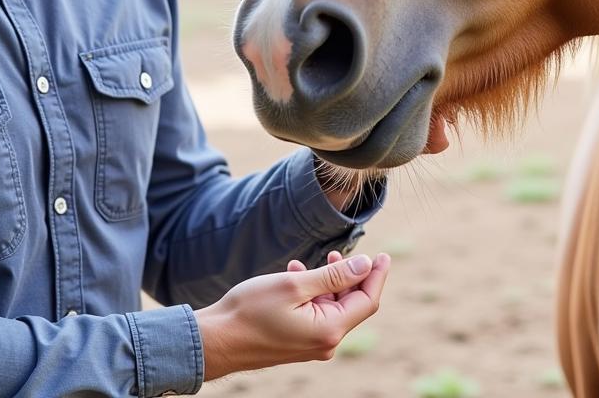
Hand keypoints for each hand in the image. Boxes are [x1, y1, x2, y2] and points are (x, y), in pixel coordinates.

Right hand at [194, 252, 390, 380]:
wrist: (215, 341)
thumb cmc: (251, 310)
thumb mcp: (295, 284)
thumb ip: (334, 276)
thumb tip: (366, 265)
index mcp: (329, 331)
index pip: (367, 300)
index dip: (376, 275)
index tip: (383, 254)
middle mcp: (324, 343)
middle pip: (351, 303)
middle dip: (348, 275)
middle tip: (337, 252)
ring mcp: (310, 345)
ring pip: (331, 306)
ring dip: (325, 282)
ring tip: (307, 263)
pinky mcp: (297, 343)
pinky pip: (315, 314)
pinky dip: (311, 293)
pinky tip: (295, 275)